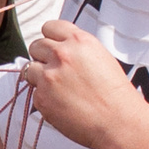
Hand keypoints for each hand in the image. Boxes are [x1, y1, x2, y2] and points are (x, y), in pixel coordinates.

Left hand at [20, 20, 146, 148]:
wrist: (119, 121)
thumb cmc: (115, 94)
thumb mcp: (101, 57)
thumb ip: (78, 50)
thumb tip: (61, 49)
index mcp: (79, 41)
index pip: (50, 27)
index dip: (50, 38)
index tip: (52, 46)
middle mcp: (62, 55)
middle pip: (36, 46)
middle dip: (43, 57)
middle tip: (55, 70)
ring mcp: (49, 77)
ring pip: (30, 69)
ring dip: (40, 77)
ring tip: (59, 89)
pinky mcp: (42, 98)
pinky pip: (35, 93)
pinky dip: (45, 99)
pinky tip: (63, 104)